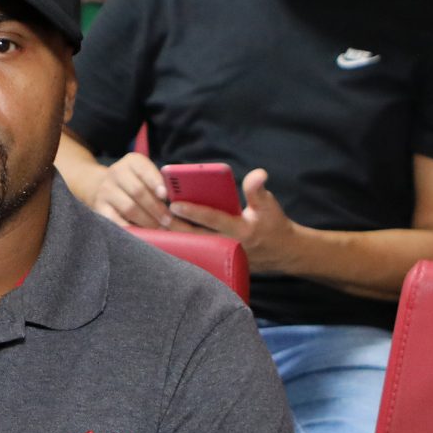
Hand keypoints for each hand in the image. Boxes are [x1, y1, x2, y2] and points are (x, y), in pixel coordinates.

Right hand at [88, 152, 172, 228]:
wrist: (105, 187)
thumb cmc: (136, 183)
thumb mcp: (147, 175)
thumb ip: (160, 182)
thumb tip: (177, 200)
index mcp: (132, 162)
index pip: (144, 170)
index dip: (155, 182)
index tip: (165, 195)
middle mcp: (116, 173)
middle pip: (138, 191)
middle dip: (155, 208)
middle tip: (168, 220)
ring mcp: (106, 190)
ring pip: (129, 208)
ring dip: (147, 220)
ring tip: (159, 229)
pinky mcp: (100, 207)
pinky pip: (115, 221)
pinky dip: (130, 229)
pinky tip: (142, 234)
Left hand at [167, 168, 310, 274]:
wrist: (280, 253)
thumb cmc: (273, 225)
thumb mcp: (270, 206)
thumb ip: (258, 190)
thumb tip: (258, 174)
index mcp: (240, 231)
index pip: (213, 220)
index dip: (193, 211)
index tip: (175, 203)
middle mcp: (226, 245)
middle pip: (193, 235)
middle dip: (173, 223)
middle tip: (156, 209)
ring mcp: (219, 255)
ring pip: (189, 245)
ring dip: (171, 233)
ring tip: (152, 218)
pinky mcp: (214, 259)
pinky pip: (191, 250)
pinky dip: (175, 242)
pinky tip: (159, 231)